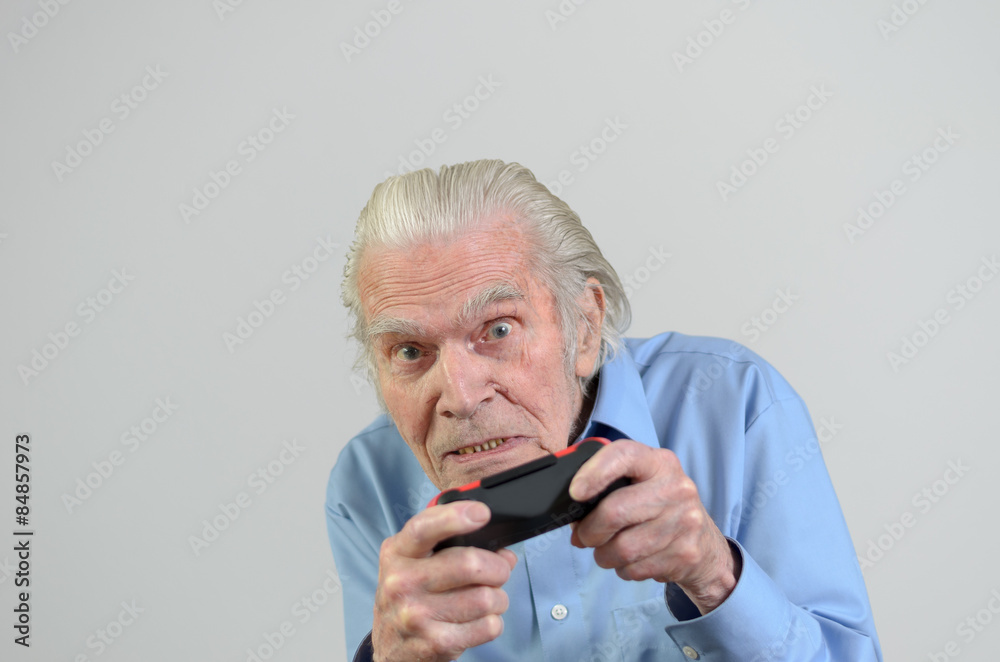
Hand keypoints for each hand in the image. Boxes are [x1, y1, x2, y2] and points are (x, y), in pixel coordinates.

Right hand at [372, 500, 517, 661]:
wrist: (389, 647)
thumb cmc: (408, 596)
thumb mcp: (413, 562)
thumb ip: (452, 546)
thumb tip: (504, 555)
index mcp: (397, 553)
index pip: (424, 528)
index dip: (455, 517)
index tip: (481, 513)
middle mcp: (402, 582)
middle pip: (470, 564)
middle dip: (497, 567)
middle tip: (498, 571)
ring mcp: (416, 615)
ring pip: (486, 597)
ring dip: (498, 598)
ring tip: (486, 600)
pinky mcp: (436, 642)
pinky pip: (488, 626)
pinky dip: (493, 622)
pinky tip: (477, 621)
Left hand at [569, 439, 740, 613]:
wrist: (707, 546)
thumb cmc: (662, 508)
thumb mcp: (645, 482)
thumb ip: (611, 483)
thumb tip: (571, 506)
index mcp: (659, 463)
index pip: (624, 456)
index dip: (594, 473)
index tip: (575, 492)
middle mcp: (676, 488)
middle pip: (615, 511)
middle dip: (590, 530)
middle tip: (583, 536)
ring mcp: (683, 522)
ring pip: (622, 548)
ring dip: (604, 555)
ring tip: (607, 550)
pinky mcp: (684, 554)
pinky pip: (634, 568)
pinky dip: (623, 569)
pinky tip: (631, 560)